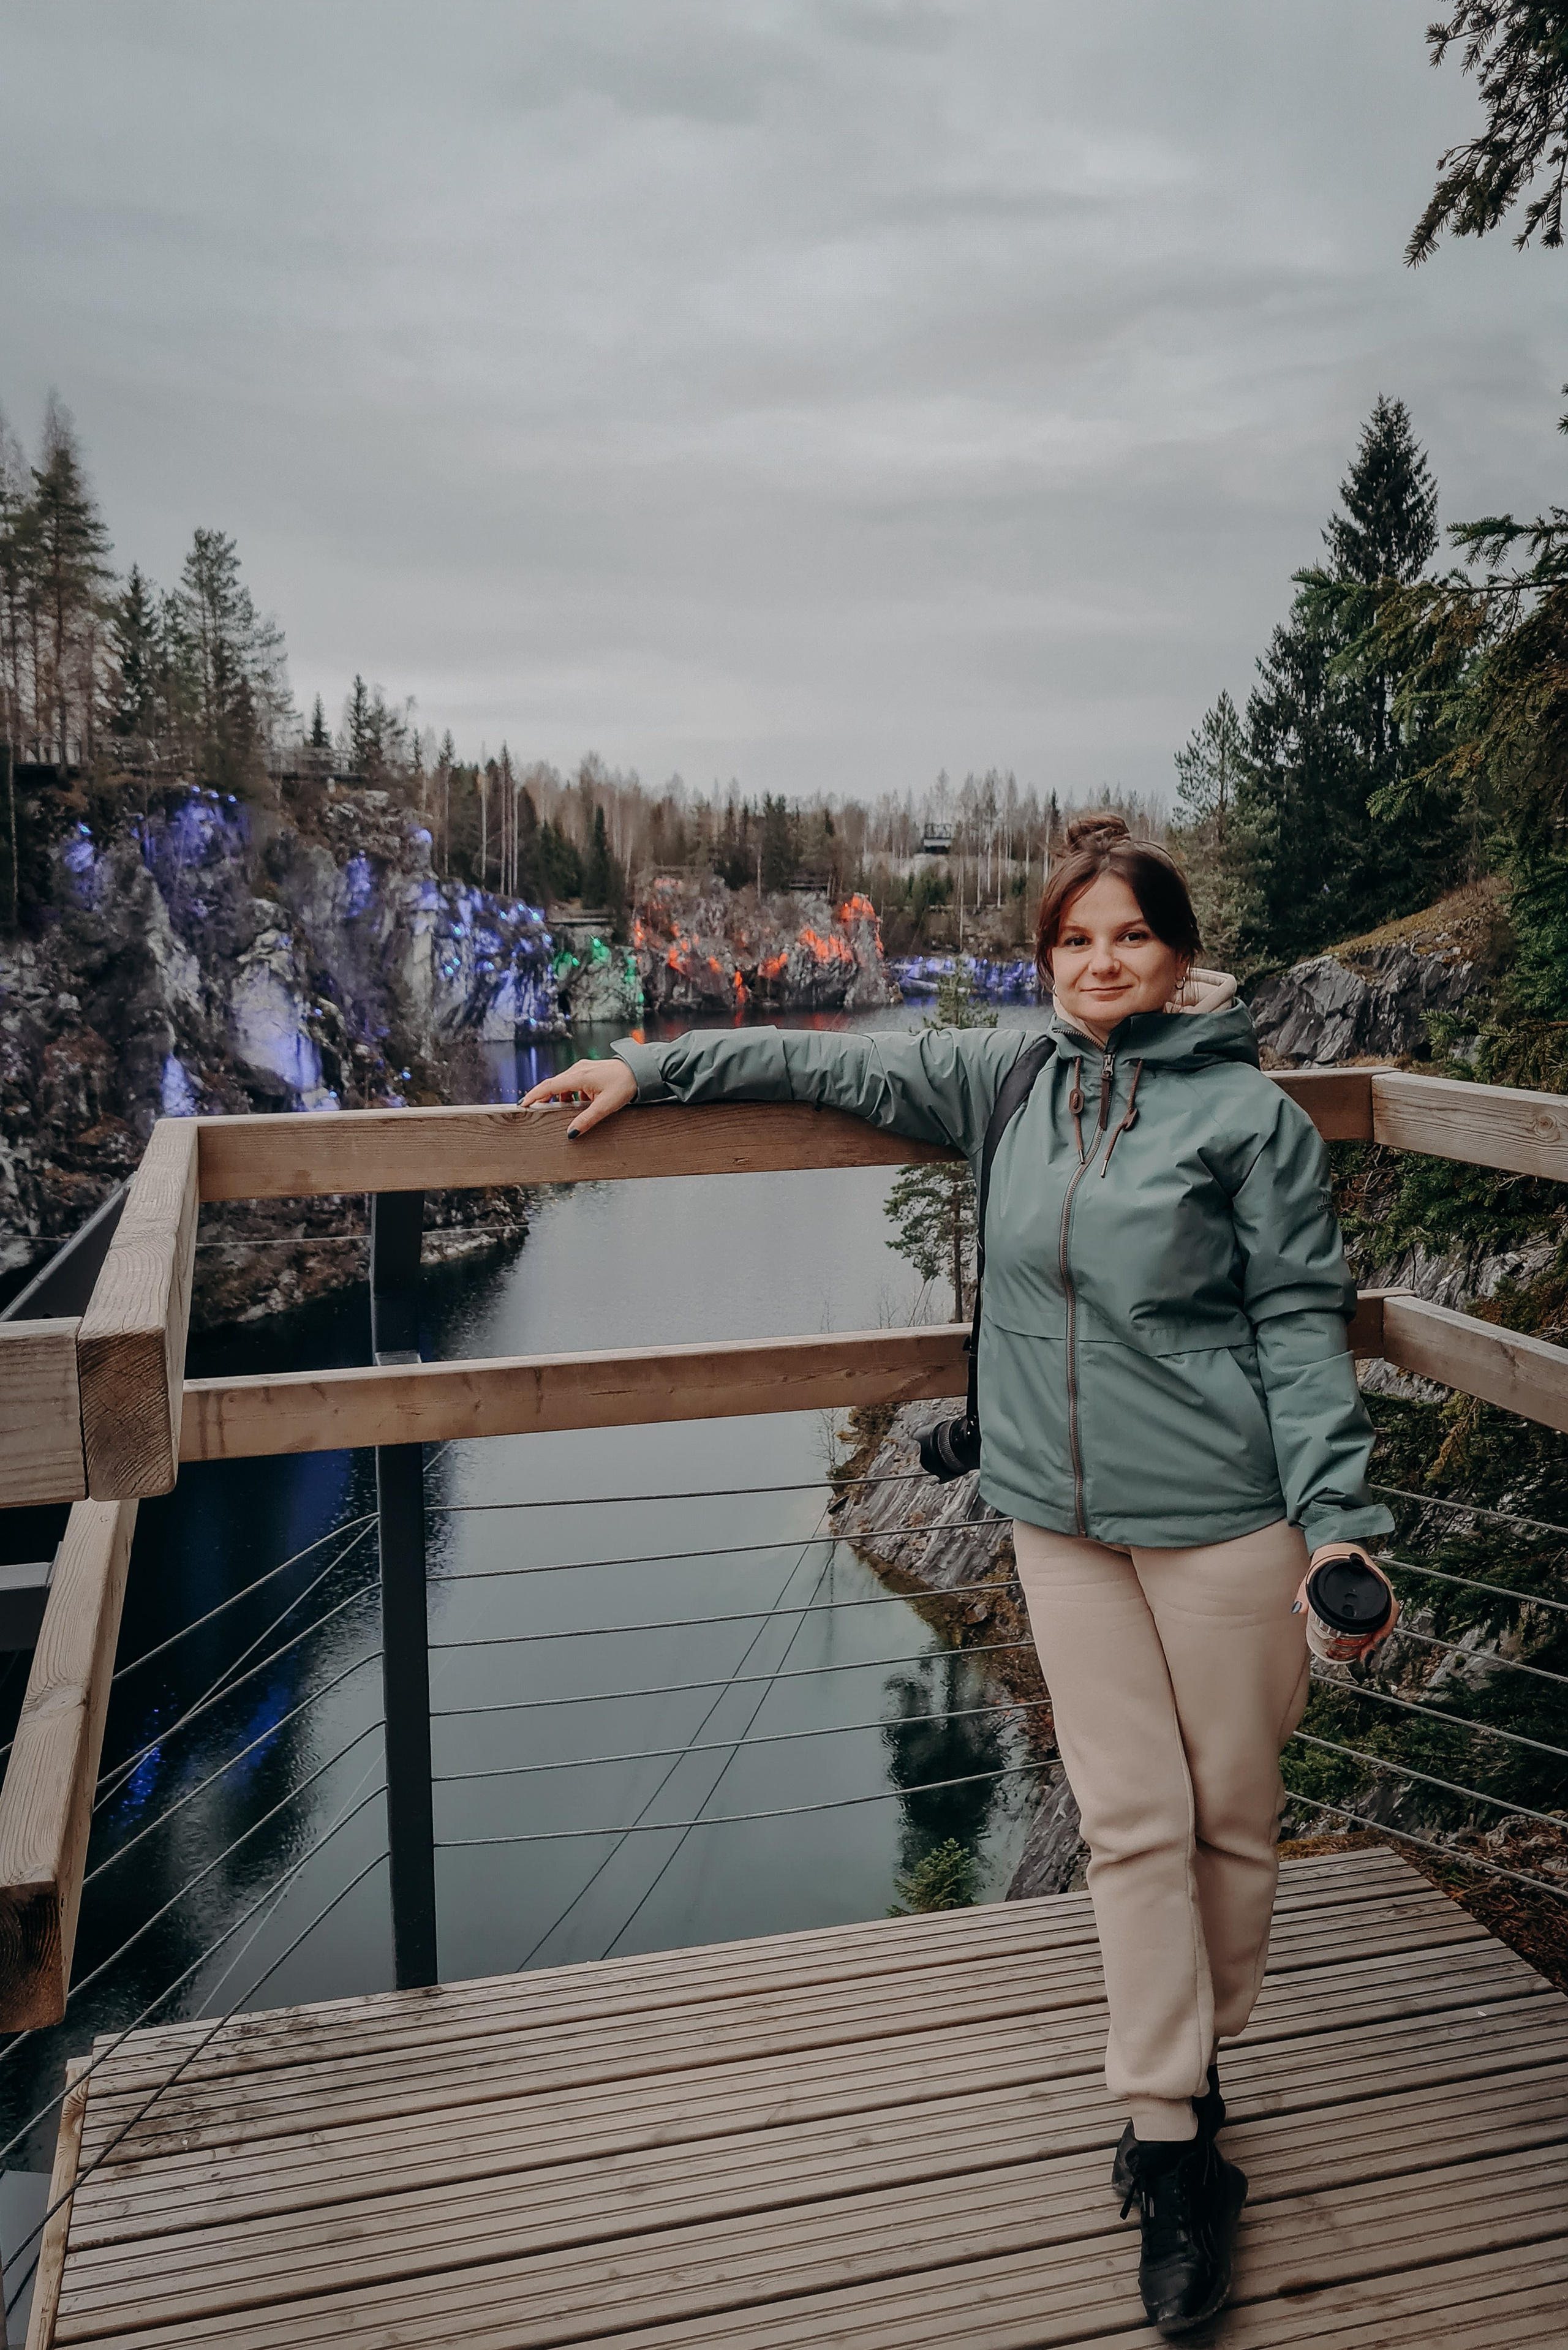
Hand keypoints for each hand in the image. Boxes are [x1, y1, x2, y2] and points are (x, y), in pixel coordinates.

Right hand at [521, 1056, 636, 1136]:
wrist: (640, 1070)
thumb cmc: (625, 1085)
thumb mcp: (605, 1106)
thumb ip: (586, 1120)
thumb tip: (571, 1133)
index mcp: (579, 1076)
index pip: (549, 1086)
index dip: (534, 1096)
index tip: (524, 1105)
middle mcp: (578, 1069)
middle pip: (553, 1084)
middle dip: (544, 1097)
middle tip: (535, 1110)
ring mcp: (584, 1068)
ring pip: (564, 1084)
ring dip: (560, 1097)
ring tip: (561, 1110)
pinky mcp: (589, 1070)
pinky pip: (574, 1082)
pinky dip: (571, 1093)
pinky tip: (580, 1103)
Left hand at [1294, 1545, 1399, 1658]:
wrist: (1338, 1541)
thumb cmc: (1332, 1553)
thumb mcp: (1317, 1571)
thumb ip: (1306, 1591)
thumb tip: (1299, 1610)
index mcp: (1374, 1579)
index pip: (1389, 1606)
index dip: (1385, 1627)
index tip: (1374, 1640)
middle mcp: (1381, 1586)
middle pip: (1388, 1617)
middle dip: (1379, 1638)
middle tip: (1365, 1653)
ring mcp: (1379, 1590)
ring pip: (1386, 1617)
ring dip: (1378, 1635)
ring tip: (1365, 1650)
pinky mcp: (1374, 1593)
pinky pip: (1381, 1613)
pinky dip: (1376, 1627)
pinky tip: (1366, 1638)